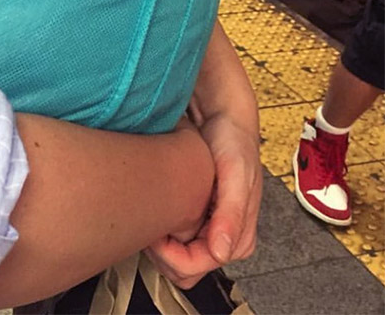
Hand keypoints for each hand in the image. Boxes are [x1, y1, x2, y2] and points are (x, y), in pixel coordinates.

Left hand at [147, 110, 261, 288]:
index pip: (194, 269)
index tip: (154, 233)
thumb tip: (221, 252)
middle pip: (183, 271)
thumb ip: (232, 214)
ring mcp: (209, 228)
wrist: (225, 117)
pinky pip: (173, 238)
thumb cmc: (234, 142)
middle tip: (150, 220)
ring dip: (158, 241)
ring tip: (153, 209)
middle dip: (162, 253)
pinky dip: (160, 226)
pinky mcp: (197, 216)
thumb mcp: (235, 174)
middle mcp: (224, 238)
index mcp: (238, 238)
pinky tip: (156, 203)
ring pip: (174, 258)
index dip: (169, 257)